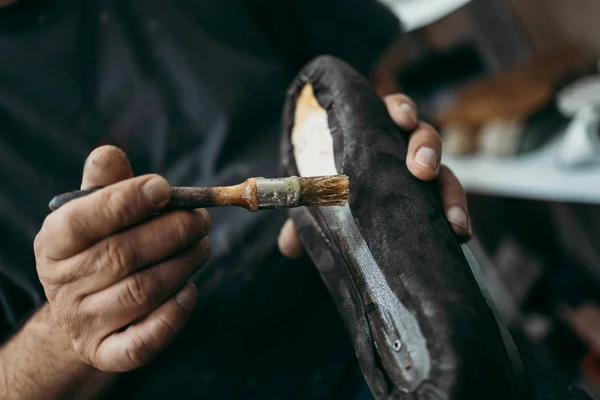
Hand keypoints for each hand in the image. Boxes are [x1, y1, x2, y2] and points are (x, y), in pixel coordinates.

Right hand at [34, 146, 210, 371]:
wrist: (86, 308)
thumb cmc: (99, 246)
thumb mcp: (94, 212)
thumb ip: (106, 184)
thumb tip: (110, 154)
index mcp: (54, 242)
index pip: (83, 220)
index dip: (126, 201)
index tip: (164, 187)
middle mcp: (63, 285)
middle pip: (122, 255)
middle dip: (172, 232)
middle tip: (201, 220)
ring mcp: (83, 322)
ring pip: (142, 293)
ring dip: (183, 265)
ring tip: (203, 245)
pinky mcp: (106, 352)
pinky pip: (141, 343)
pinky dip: (172, 317)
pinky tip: (190, 292)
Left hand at [278, 94, 470, 257]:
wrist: (360, 225)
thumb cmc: (338, 194)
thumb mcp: (321, 199)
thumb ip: (306, 212)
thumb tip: (288, 245)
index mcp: (377, 138)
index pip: (394, 112)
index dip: (401, 110)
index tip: (402, 119)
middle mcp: (406, 152)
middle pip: (426, 136)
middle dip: (427, 148)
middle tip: (422, 169)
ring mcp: (426, 178)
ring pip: (446, 174)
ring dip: (451, 193)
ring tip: (452, 219)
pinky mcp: (437, 203)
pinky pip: (454, 205)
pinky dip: (459, 217)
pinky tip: (460, 233)